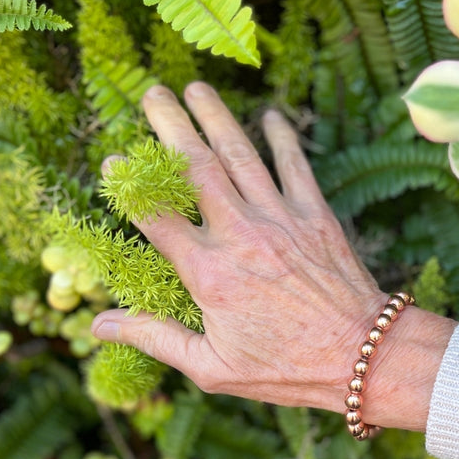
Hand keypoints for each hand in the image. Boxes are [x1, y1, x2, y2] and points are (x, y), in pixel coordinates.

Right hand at [91, 83, 455, 430]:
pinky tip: (270, 117)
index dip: (129, 187)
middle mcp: (240, 236)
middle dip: (171, 126)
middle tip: (153, 94)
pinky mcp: (317, 216)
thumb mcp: (212, 367)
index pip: (156, 217)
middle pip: (195, 169)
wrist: (360, 356)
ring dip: (216, 118)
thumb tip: (98, 325)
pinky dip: (282, 138)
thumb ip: (155, 338)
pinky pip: (296, 166)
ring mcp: (281, 220)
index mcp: (208, 273)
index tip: (111, 163)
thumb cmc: (286, 369)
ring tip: (197, 89)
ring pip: (241, 156)